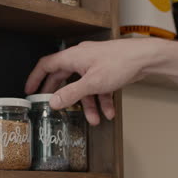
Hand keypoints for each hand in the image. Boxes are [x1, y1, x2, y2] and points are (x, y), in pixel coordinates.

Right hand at [25, 38, 161, 124]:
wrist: (146, 58)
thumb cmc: (120, 62)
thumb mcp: (92, 83)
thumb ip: (71, 94)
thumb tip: (54, 102)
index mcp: (73, 57)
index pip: (46, 65)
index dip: (36, 78)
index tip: (30, 90)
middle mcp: (81, 59)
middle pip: (64, 78)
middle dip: (62, 95)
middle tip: (55, 107)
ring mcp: (94, 65)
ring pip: (85, 87)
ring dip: (89, 104)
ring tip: (94, 119)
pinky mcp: (106, 71)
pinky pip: (98, 87)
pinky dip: (102, 100)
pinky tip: (109, 112)